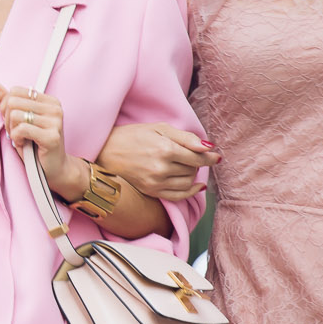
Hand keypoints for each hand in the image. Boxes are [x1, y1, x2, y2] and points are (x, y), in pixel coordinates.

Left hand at [0, 82, 83, 199]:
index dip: (7, 107)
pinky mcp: (52, 136)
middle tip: (16, 133)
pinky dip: (17, 139)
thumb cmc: (35, 145)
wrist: (54, 169)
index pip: (15, 91)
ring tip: (21, 139)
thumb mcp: (19, 121)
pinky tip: (25, 145)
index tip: (14, 122)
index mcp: (49, 100)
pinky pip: (21, 129)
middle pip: (13, 102)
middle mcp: (54, 108)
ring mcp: (55, 121)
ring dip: (12, 131)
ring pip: (15, 115)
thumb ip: (6, 102)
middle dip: (8, 120)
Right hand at [97, 123, 216, 200]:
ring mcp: (156, 182)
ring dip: (192, 174)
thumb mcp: (159, 128)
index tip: (217, 156)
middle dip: (197, 162)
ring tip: (186, 165)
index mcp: (165, 149)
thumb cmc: (132, 135)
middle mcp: (161, 168)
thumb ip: (185, 137)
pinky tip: (196, 185)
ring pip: (188, 182)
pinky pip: (178, 196)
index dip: (210, 157)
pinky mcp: (151, 191)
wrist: (106, 151)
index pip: (198, 157)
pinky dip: (191, 191)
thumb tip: (208, 147)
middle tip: (192, 154)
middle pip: (193, 169)